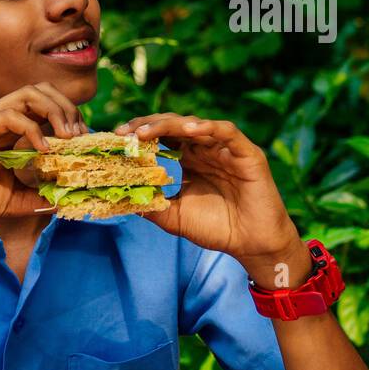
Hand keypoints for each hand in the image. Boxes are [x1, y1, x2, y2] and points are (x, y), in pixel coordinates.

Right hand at [0, 83, 85, 230]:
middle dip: (67, 108)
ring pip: (29, 94)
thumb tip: (64, 200)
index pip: (45, 105)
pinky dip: (32, 128)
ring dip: (54, 111)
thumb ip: (37, 196)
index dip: (69, 117)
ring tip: (67, 136)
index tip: (84, 140)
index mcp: (7, 128)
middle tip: (79, 135)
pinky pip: (10, 115)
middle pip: (41, 91)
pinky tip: (42, 149)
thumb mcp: (12, 199)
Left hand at [112, 113, 300, 271]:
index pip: (162, 137)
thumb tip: (122, 197)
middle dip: (148, 126)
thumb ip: (152, 205)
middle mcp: (207, 149)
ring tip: (146, 132)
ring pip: (196, 125)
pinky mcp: (247, 153)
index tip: (116, 138)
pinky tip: (189, 131)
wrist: (252, 245)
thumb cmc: (218, 229)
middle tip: (125, 132)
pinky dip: (208, 128)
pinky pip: (227, 132)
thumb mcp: (176, 217)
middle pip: (174, 126)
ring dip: (170, 125)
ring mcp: (227, 149)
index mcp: (191, 160)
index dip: (140, 134)